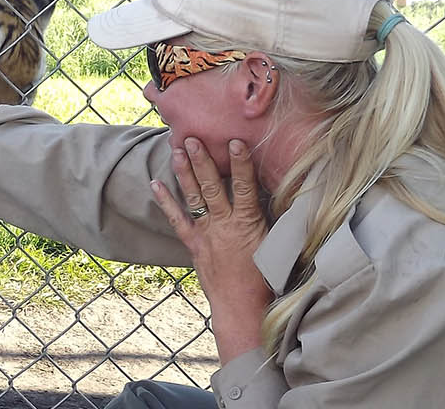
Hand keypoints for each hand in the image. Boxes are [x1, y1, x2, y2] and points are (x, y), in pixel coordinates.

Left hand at [150, 137, 273, 363]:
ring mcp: (206, 234)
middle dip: (202, 161)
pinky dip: (166, 202)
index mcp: (248, 223)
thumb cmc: (267, 279)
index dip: (240, 164)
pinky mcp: (194, 244)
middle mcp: (223, 225)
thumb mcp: (278, 245)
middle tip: (192, 137)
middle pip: (212, 187)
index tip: (235, 142)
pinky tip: (155, 184)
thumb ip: (277, 219)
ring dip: (184, 173)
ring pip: (193, 198)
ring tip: (177, 150)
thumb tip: (288, 194)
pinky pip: (177, 220)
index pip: (244, 187)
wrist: (242, 308)